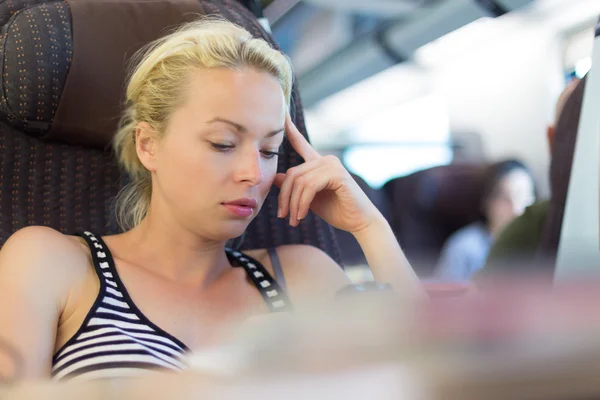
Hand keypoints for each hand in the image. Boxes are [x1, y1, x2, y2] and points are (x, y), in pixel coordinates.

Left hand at [273, 114, 380, 232]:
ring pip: (299, 181)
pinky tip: (302, 215)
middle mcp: (325, 160)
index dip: (290, 130)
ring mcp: (332, 165)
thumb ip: (295, 187)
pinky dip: (302, 203)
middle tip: (283, 216)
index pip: (301, 144)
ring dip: (293, 204)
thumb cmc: (337, 211)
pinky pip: (309, 187)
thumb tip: (275, 176)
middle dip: (285, 197)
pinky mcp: (337, 174)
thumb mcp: (309, 199)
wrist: (359, 222)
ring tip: (293, 220)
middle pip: (292, 173)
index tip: (281, 114)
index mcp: (319, 163)